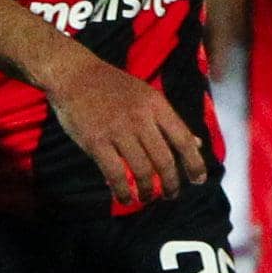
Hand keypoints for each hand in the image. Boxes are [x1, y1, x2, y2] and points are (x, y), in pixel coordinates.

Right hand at [45, 52, 206, 207]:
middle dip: (171, 183)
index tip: (198, 180)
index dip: (194, 163)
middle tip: (170, 195)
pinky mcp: (96, 141)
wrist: (74, 74)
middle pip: (164, 160)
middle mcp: (140, 118)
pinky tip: (125, 198)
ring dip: (148, 190)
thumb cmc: (112, 86)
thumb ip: (170, 121)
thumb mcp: (147, 96)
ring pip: (142, 170)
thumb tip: (196, 144)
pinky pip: (115, 173)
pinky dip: (123, 191)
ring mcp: (118, 130)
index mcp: (156, 105)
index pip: (182, 138)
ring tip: (147, 197)